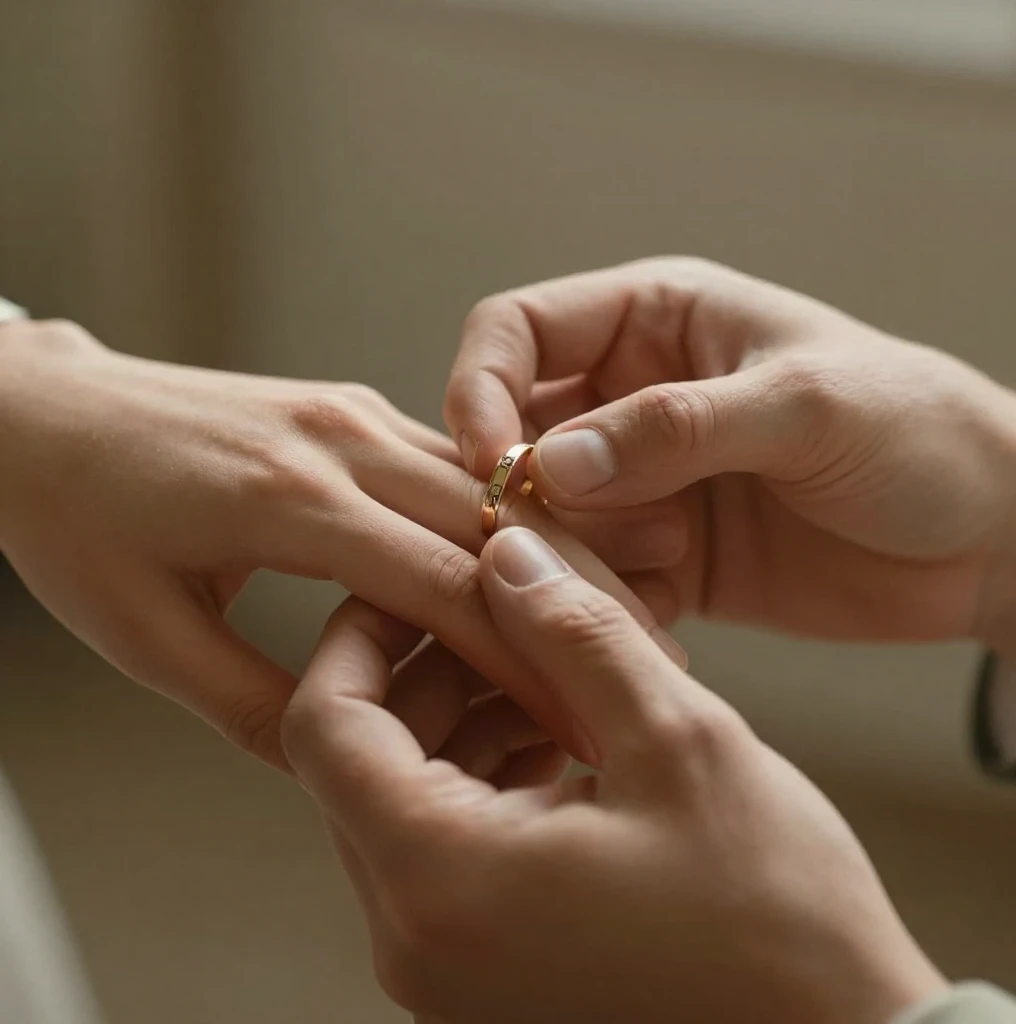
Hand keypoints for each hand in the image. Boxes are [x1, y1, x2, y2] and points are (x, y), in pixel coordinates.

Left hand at [0, 320, 658, 766]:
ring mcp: (351, 414)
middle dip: (573, 598)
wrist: (39, 411)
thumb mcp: (145, 636)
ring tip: (614, 613)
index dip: (523, 656)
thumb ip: (250, 705)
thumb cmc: (72, 519)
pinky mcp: (351, 409)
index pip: (447, 585)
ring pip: (487, 485)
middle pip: (494, 523)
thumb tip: (342, 752)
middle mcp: (341, 442)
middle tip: (644, 660)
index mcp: (292, 501)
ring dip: (551, 550)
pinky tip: (535, 562)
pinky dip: (503, 516)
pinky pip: (450, 463)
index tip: (581, 712)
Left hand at [284, 527, 945, 1023]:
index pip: (325, 726)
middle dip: (427, 666)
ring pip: (409, 794)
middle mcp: (418, 935)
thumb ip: (576, 634)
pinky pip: (450, 842)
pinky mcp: (488, 966)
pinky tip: (563, 730)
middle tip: (504, 605)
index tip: (411, 576)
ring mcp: (448, 961)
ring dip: (466, 714)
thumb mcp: (680, 742)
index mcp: (442, 880)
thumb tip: (508, 555)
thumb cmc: (775, 920)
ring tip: (552, 667)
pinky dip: (489, 772)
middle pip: (364, 757)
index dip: (357, 633)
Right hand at [444, 258, 1015, 652]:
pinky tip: (668, 620)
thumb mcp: (805, 407)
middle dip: (521, 491)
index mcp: (653, 321)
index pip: (514, 332)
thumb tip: (548, 463)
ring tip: (660, 568)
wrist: (988, 537)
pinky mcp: (662, 557)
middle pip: (513, 433)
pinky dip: (607, 604)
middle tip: (564, 540)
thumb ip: (676, 428)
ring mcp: (643, 483)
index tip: (489, 461)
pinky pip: (594, 579)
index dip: (481, 389)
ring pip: (544, 516)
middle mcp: (630, 397)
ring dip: (571, 554)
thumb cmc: (918, 432)